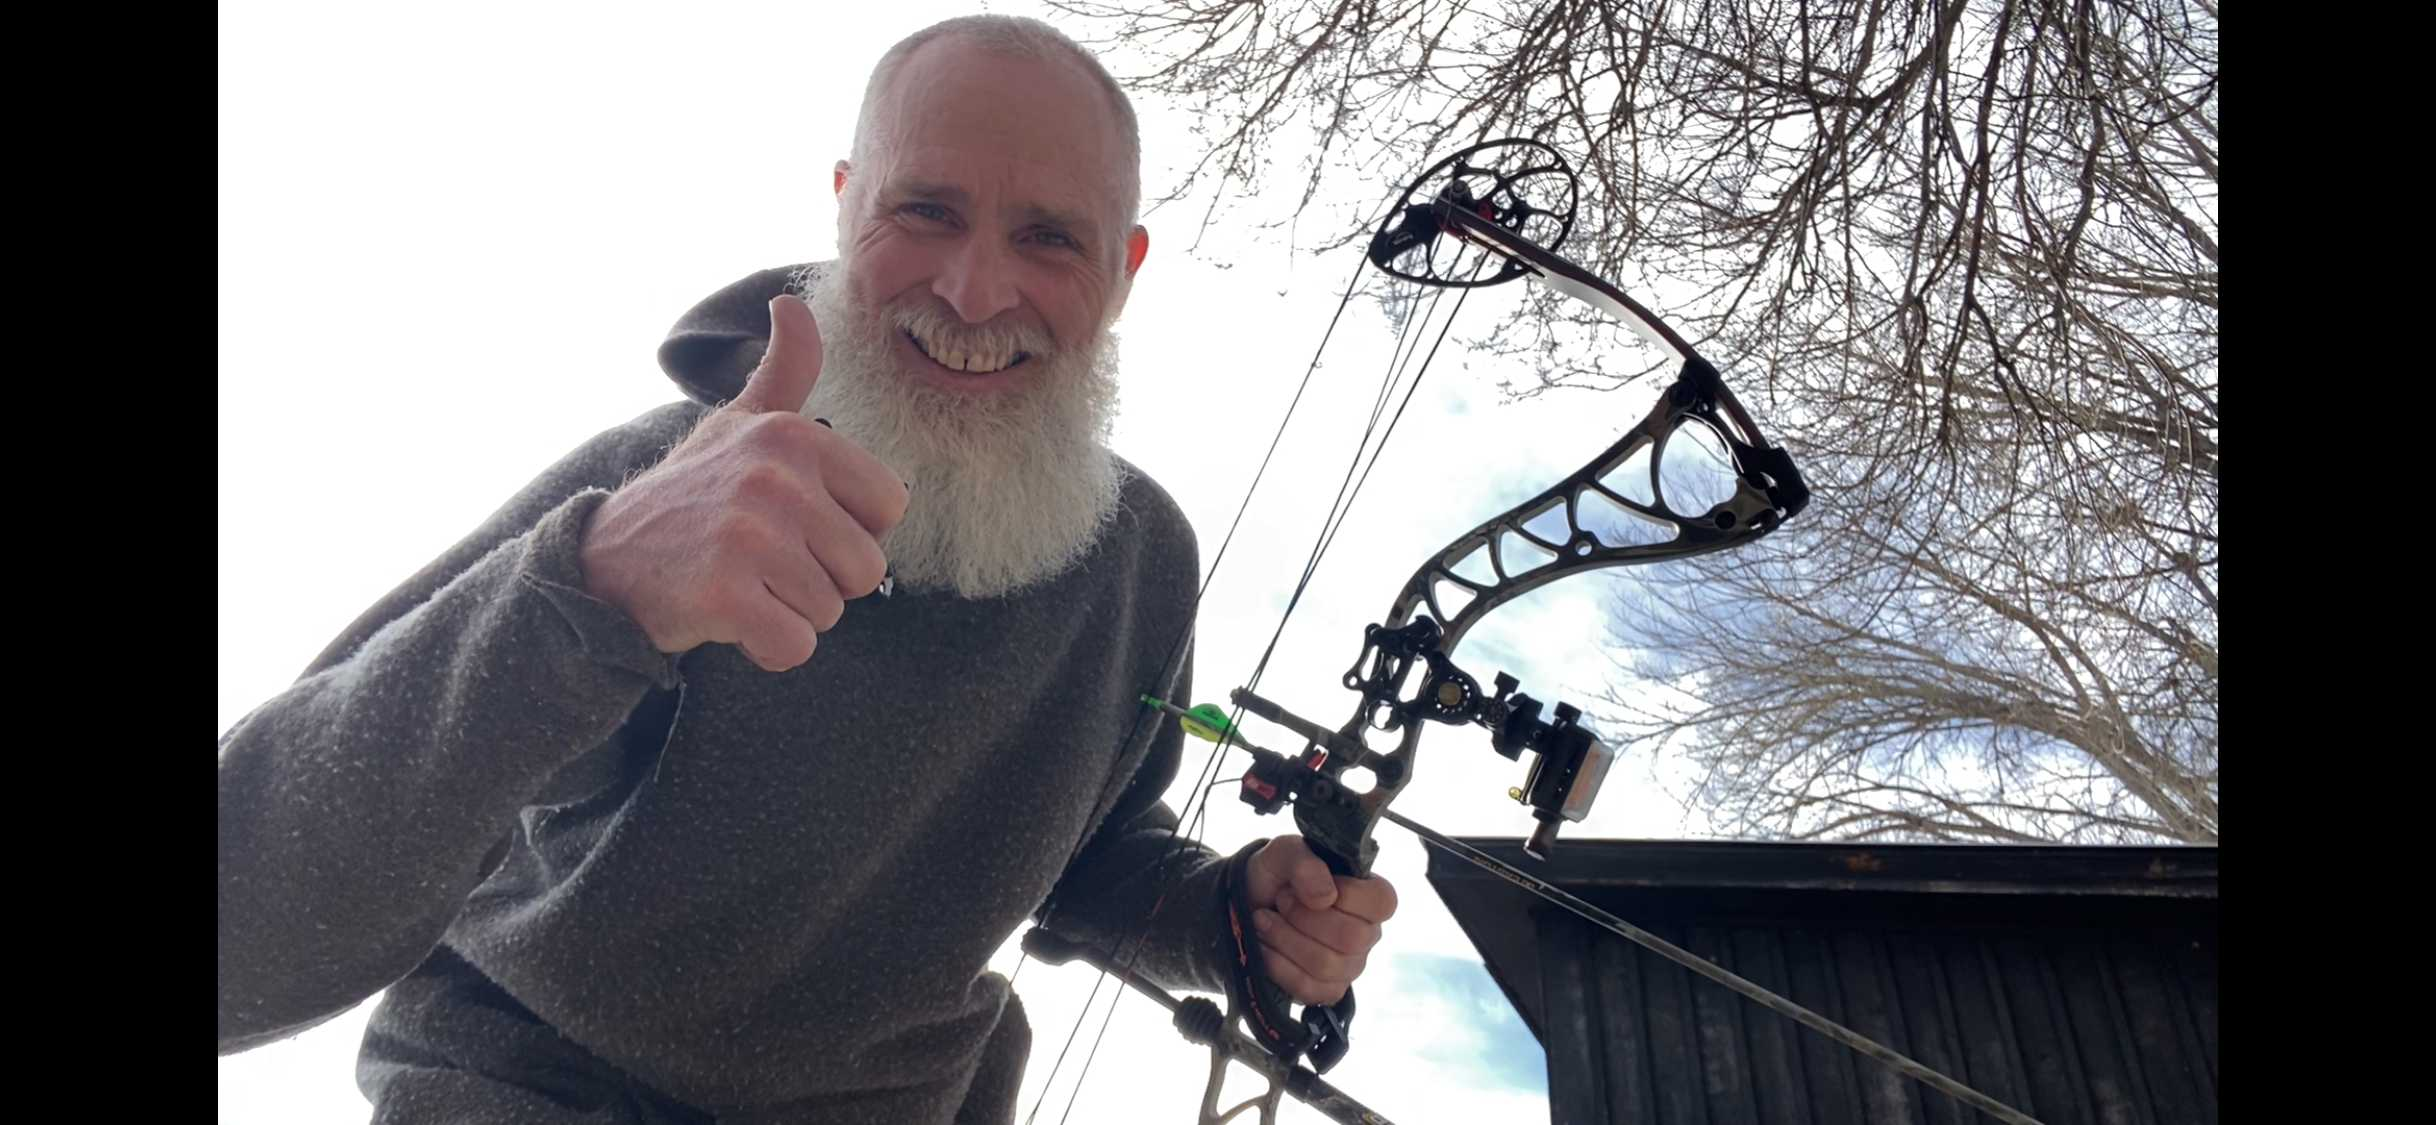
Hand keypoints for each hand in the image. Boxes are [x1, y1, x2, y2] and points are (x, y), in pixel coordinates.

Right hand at [579, 296, 908, 671]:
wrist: (603, 559)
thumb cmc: (690, 494)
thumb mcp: (738, 423)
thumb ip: (785, 370)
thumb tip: (792, 302)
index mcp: (794, 435)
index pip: (890, 507)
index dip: (849, 529)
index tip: (796, 523)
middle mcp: (776, 477)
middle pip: (866, 568)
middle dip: (821, 579)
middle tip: (763, 562)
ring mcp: (750, 535)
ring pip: (830, 611)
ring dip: (790, 612)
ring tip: (741, 583)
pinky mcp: (725, 593)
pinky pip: (796, 646)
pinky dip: (768, 647)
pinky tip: (729, 618)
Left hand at [1243, 836, 1397, 1005]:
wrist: (1246, 905)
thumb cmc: (1275, 875)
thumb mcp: (1283, 853)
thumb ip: (1305, 862)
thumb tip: (1325, 897)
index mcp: (1368, 896)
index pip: (1382, 902)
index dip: (1346, 894)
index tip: (1308, 884)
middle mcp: (1367, 933)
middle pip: (1352, 938)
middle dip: (1303, 917)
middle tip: (1280, 901)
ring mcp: (1349, 966)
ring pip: (1326, 965)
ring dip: (1285, 939)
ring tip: (1264, 920)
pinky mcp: (1326, 990)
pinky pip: (1309, 988)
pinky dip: (1278, 965)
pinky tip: (1264, 946)